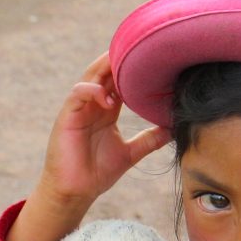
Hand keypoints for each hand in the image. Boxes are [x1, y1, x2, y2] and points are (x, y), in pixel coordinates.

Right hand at [6, 53, 170, 240]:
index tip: (152, 59)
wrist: (76, 191)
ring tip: (123, 63)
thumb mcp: (130, 153)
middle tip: (139, 49)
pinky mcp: (67, 116)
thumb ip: (149, 140)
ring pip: (91, 77)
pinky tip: (108, 98)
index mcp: (107, 110)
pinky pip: (78, 94)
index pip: (119, 81)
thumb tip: (173, 130)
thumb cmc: (97, 172)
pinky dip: (92, 91)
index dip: (132, 69)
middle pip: (105, 73)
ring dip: (105, 68)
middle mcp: (93, 105)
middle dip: (119, 61)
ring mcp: (79, 109)